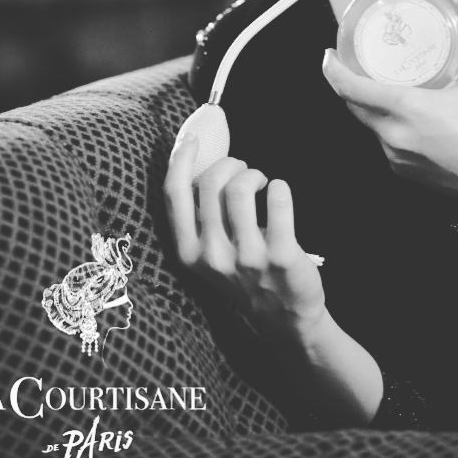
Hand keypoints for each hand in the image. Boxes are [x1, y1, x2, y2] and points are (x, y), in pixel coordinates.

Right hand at [164, 135, 325, 342]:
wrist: (284, 318)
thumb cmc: (245, 275)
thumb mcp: (210, 254)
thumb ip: (202, 217)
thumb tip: (203, 163)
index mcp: (188, 252)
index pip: (173, 194)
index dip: (180, 159)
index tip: (190, 139)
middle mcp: (212, 256)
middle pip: (210, 182)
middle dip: (231, 164)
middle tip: (245, 170)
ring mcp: (247, 257)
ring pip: (239, 188)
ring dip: (254, 173)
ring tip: (262, 182)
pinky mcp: (281, 256)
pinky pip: (277, 200)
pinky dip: (279, 187)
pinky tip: (279, 192)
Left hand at [322, 0, 457, 208]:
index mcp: (409, 108)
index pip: (351, 88)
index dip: (332, 71)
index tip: (328, 57)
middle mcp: (395, 134)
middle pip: (352, 106)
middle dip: (347, 85)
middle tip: (350, 65)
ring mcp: (396, 156)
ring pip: (368, 125)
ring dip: (368, 106)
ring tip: (378, 87)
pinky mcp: (403, 170)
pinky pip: (382, 142)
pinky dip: (385, 126)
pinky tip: (400, 116)